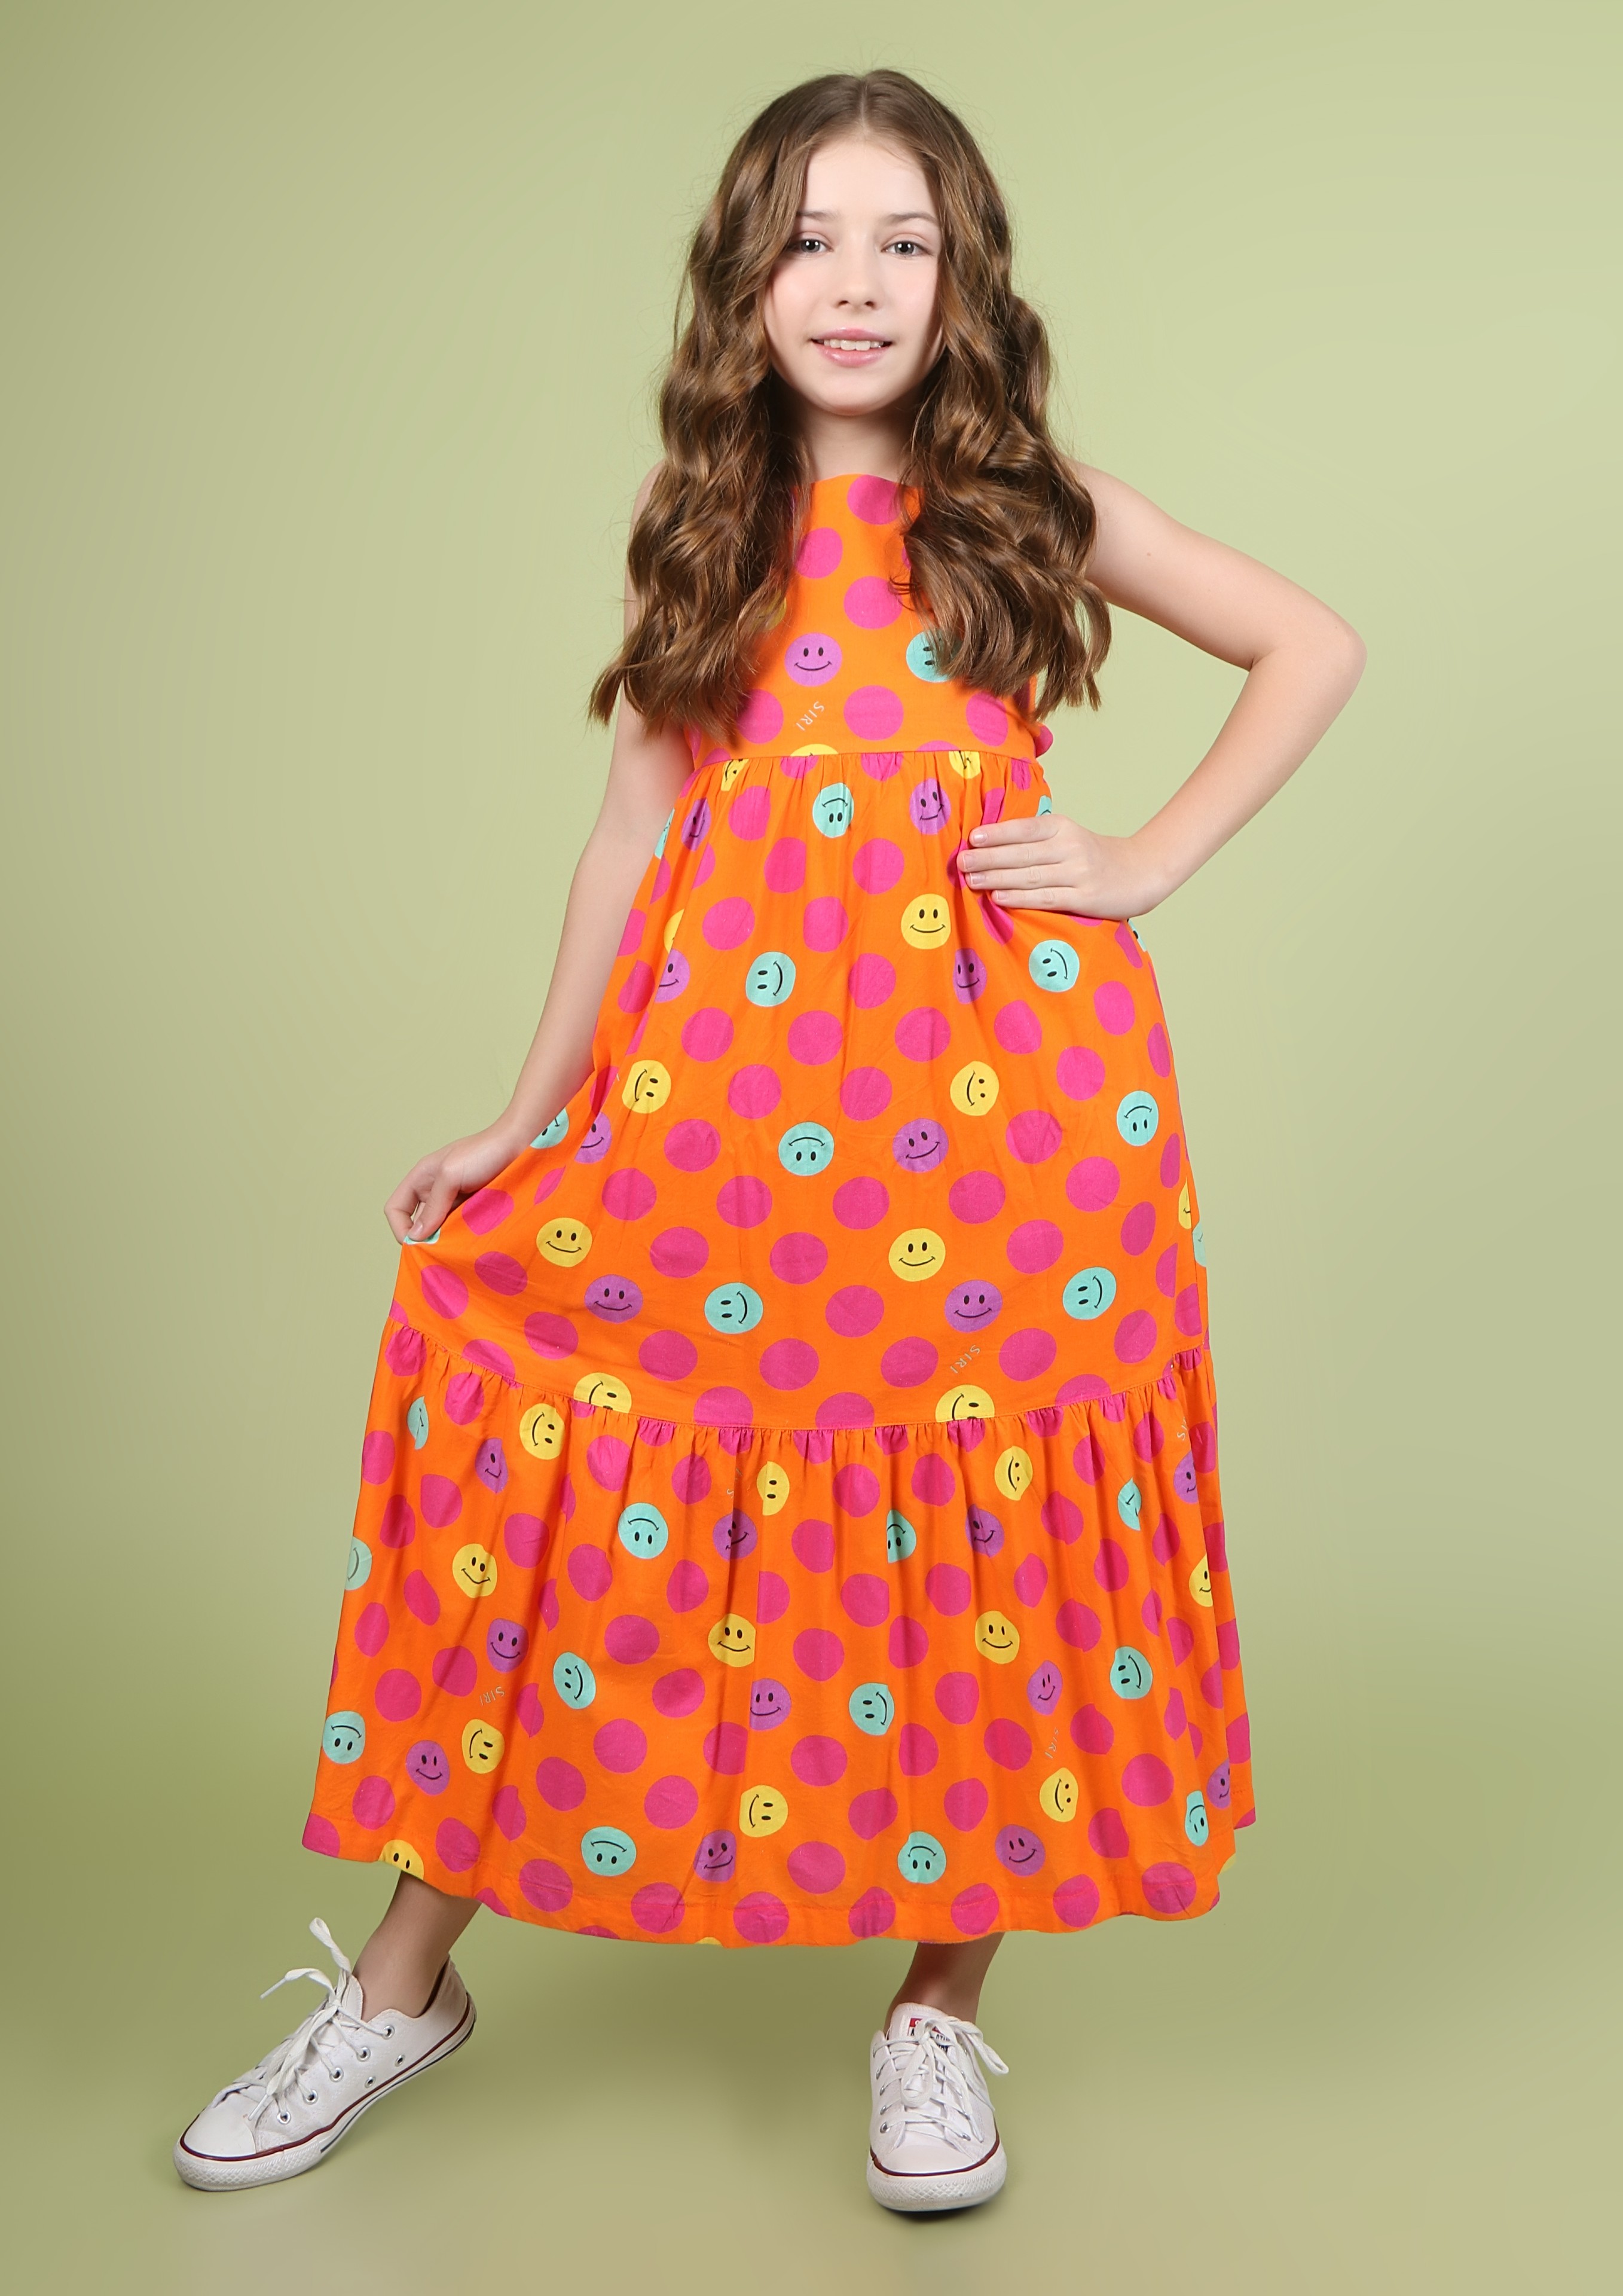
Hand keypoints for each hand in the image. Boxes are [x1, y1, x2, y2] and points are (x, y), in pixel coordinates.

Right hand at [385, 1120, 528, 1244]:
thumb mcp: (451, 1175)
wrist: (522, 1144)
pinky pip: (462, 1229)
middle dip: (427, 1239)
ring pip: (442, 1230)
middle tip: (443, 1251)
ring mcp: (456, 1201)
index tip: (419, 1244)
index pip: (396, 1209)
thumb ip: (433, 1206)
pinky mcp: (475, 1209)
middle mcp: (435, 1191)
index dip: (401, 1228)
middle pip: (419, 1224)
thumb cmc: (485, 1152)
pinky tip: (475, 1240)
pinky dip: (465, 1237)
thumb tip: (416, 1236)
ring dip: (449, 1240)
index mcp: (422, 1178)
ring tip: (462, 1245)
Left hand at [958, 811, 1167, 919]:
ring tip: (971, 880)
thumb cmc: (1094, 857)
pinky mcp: (1084, 897)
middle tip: (961, 863)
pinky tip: (998, 897)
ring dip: (997, 877)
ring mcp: (1078, 872)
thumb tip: (990, 844)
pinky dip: (1019, 897)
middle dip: (988, 858)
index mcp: (1062, 827)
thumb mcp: (1069, 836)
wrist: (1141, 871)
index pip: (1024, 829)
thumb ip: (1037, 839)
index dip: (997, 833)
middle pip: (1021, 853)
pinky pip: (1045, 897)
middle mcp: (1070, 846)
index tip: (971, 838)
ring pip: (1030, 875)